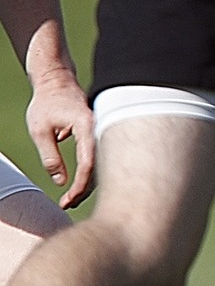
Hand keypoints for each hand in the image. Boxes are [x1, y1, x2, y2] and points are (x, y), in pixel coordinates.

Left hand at [26, 71, 93, 207]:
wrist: (56, 81)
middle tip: (67, 204)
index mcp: (87, 126)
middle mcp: (100, 129)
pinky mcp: (99, 134)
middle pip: (99, 167)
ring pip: (101, 163)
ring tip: (70, 198)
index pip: (88, 163)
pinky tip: (78, 184)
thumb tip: (61, 182)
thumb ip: (50, 157)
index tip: (68, 200)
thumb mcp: (40, 131)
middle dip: (84, 189)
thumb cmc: (46, 103)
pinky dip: (89, 172)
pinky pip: (99, 157)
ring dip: (87, 183)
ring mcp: (102, 131)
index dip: (79, 185)